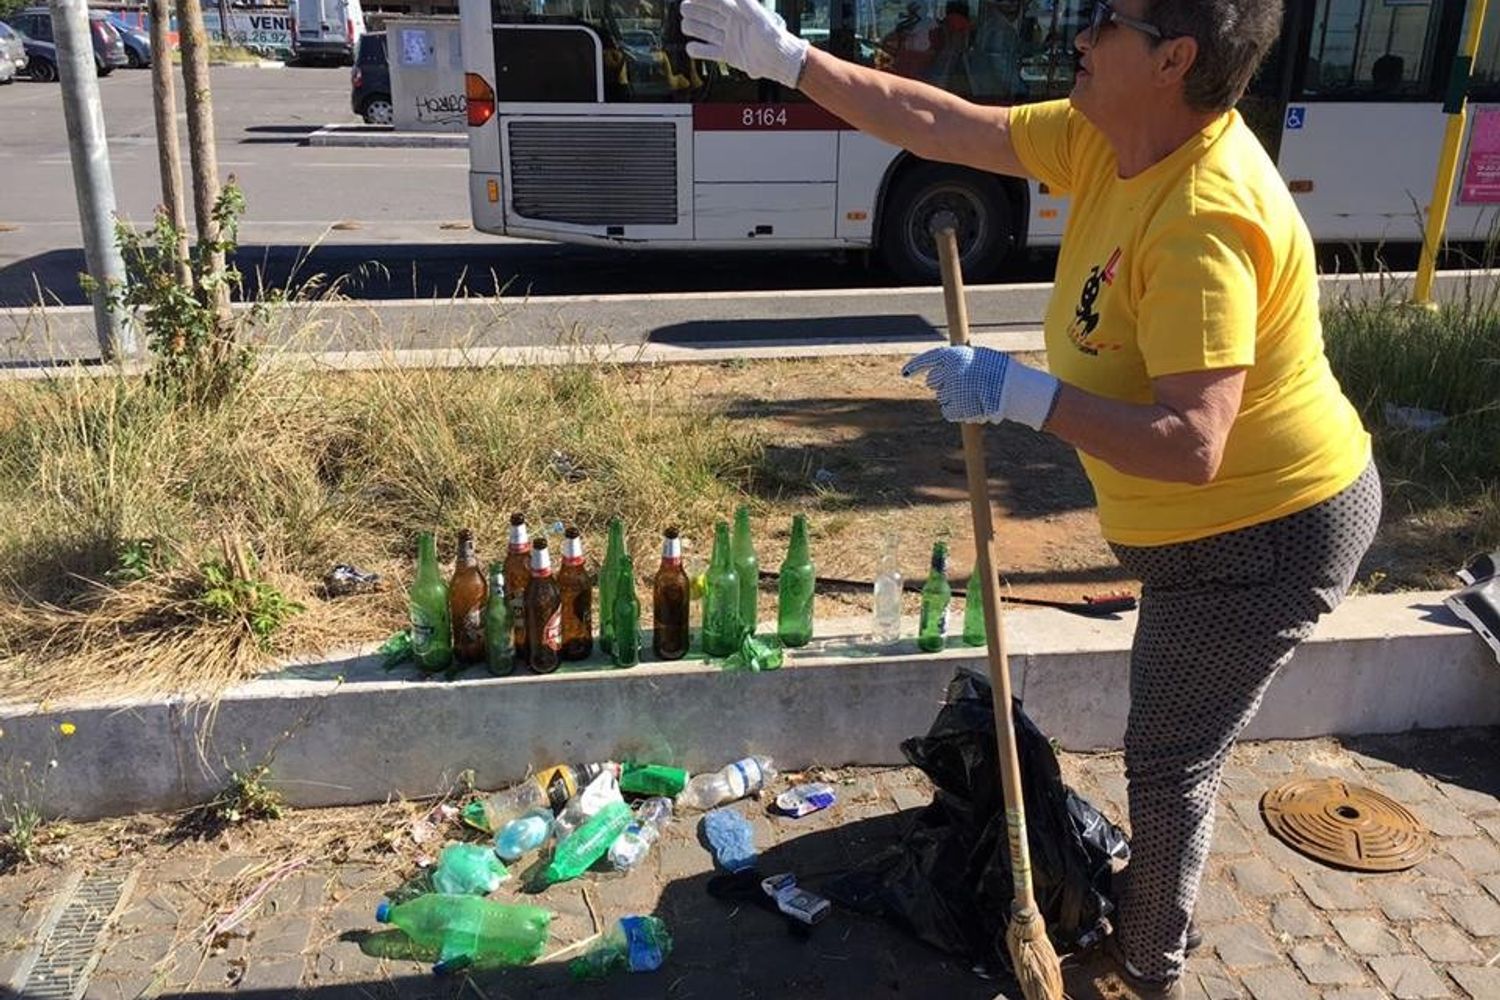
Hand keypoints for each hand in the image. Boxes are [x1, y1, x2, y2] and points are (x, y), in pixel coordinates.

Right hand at [680, 0, 809, 88]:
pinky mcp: (728, 55)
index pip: (717, 3)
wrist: (778, 61)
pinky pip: (710, 52)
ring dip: (695, 28)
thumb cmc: (773, 38)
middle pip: (709, 16)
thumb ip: (746, 5)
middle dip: (695, 11)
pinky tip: (690, 48)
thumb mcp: (760, 18)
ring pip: (707, 32)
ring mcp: (729, 40)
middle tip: (683, 9)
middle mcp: (732, 25)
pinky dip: (700, 51)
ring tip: (684, 26)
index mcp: (739, 14)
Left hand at [901, 345, 1059, 429]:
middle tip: (960, 387)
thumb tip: (944, 371)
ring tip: (974, 397)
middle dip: (941, 385)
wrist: (1013, 388)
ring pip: (942, 398)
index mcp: (952, 355)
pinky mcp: (954, 408)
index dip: (915, 366)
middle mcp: (946, 372)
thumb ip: (960, 362)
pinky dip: (958, 412)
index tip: (905, 373)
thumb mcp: (979, 358)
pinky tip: (972, 408)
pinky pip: (949, 412)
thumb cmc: (1000, 372)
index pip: (928, 359)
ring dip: (954, 399)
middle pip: (932, 382)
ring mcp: (949, 391)